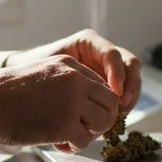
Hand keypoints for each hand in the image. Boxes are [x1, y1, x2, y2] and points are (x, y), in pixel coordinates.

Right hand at [0, 55, 119, 150]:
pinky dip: (75, 146)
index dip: (97, 104)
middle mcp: (74, 80)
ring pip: (103, 121)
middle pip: (110, 102)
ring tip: (72, 138)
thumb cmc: (5, 93)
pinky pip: (85, 140)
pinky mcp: (64, 124)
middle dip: (102, 119)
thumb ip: (62, 81)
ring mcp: (71, 102)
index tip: (87, 115)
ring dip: (90, 133)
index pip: (101, 84)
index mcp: (68, 65)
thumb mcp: (39, 73)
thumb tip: (80, 100)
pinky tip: (61, 145)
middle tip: (87, 129)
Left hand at [5, 29, 142, 112]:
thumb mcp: (47, 67)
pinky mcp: (110, 85)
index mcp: (88, 43)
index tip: (114, 93)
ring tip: (121, 114)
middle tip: (123, 104)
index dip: (117, 73)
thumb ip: (64, 73)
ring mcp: (108, 69)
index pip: (112, 54)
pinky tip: (114, 118)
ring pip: (132, 79)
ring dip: (131, 97)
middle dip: (131, 85)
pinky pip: (124, 93)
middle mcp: (102, 53)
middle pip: (130, 64)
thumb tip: (79, 93)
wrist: (28, 79)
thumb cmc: (35, 69)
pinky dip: (123, 106)